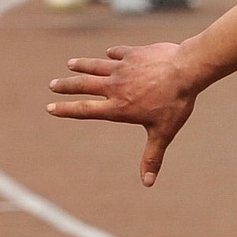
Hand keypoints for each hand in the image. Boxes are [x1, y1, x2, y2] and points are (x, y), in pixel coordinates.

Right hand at [46, 42, 198, 186]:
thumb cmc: (175, 103)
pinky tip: (108, 53)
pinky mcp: (133, 54)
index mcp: (118, 107)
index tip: (50, 108)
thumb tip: (148, 183)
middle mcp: (115, 86)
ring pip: (95, 66)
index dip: (66, 110)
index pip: (85, 110)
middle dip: (66, 86)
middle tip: (53, 85)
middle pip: (83, 85)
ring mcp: (122, 68)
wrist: (185, 70)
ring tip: (70, 65)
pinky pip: (118, 53)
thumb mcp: (163, 133)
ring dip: (82, 66)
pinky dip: (112, 54)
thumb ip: (152, 156)